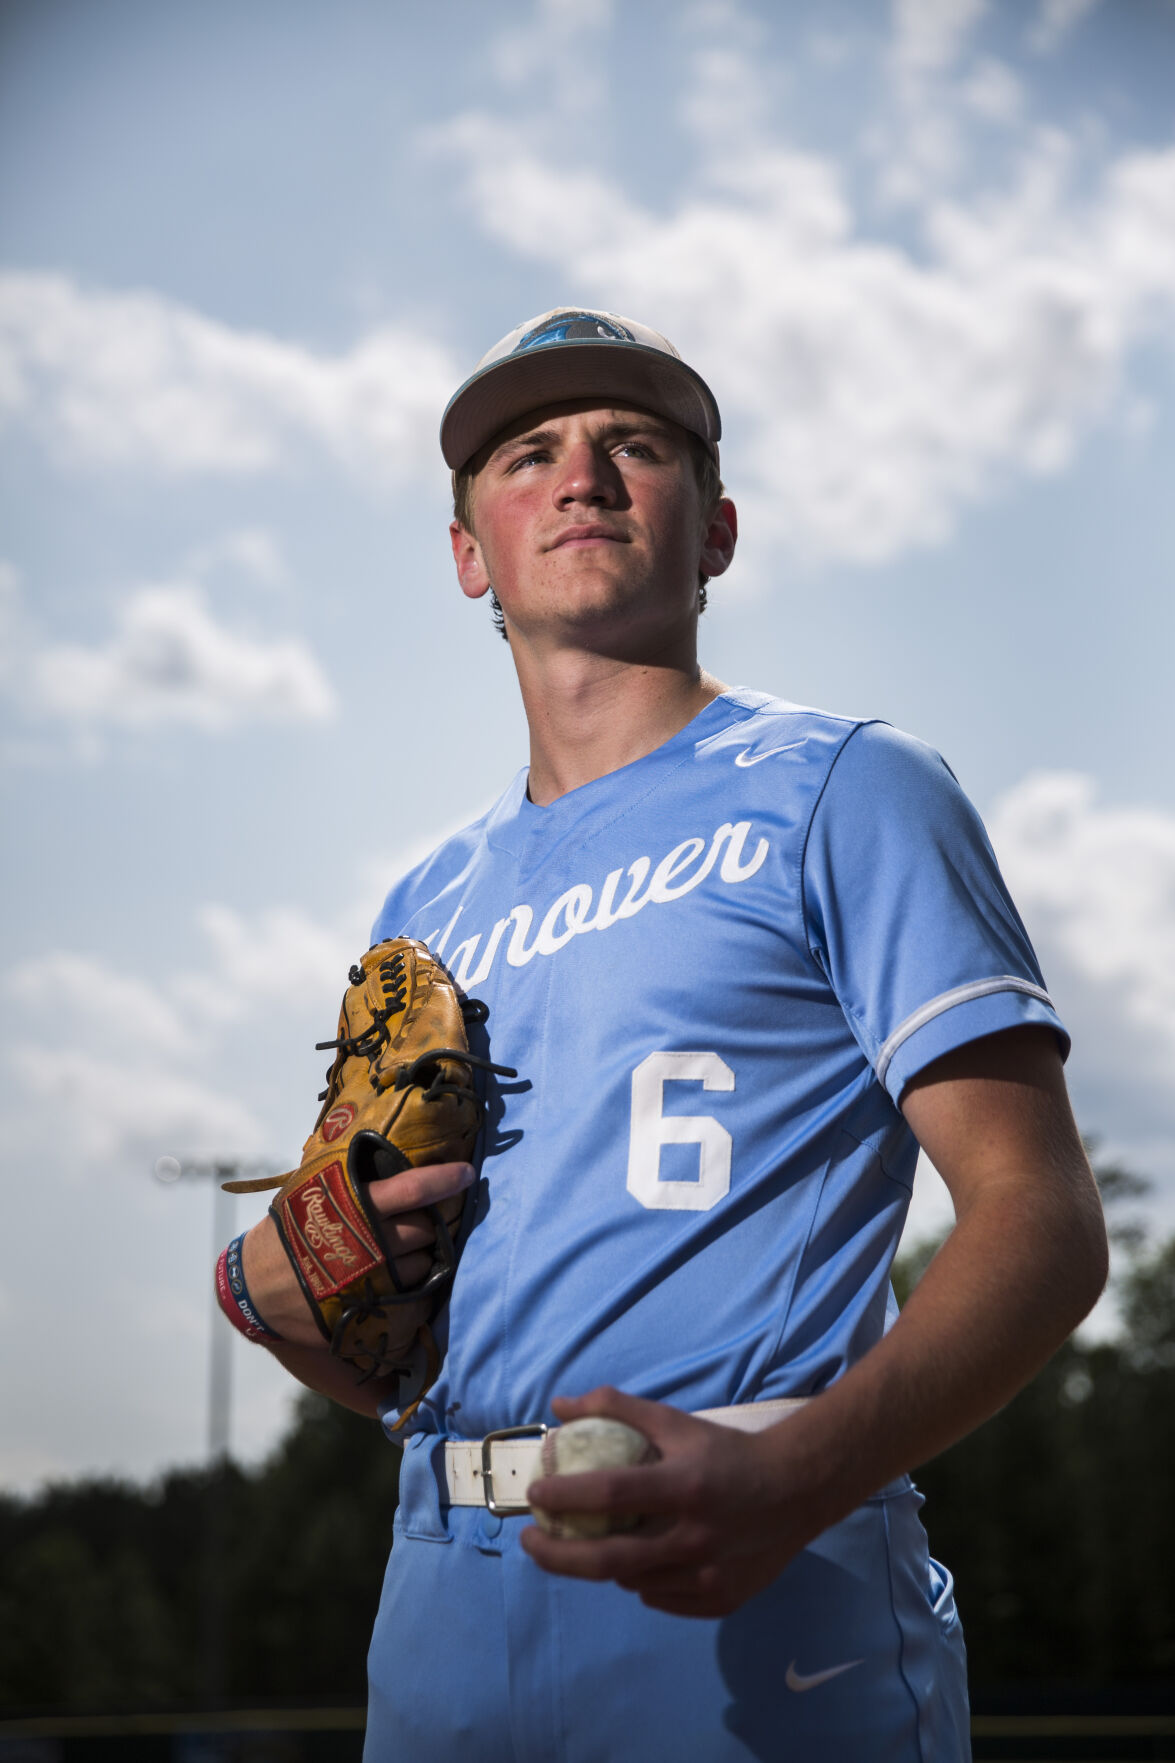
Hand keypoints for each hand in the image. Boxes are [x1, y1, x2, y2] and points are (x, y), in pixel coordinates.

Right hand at [240, 1160, 476, 1349]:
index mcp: (354, 1206)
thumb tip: (386, 1154)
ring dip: (422, 1257)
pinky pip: (413, 1299)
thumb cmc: (288, 1231)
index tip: (467, 1174)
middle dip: (429, 1224)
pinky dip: (416, 1290)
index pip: (412, 1189)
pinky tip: (405, 1281)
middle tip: (422, 1221)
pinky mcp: (370, 1309)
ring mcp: (370, 1278)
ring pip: (421, 1264)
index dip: (444, 1180)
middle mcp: (368, 1242)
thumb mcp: (311, 1193)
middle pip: (424, 1229)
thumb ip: (349, 1181)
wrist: (255, 1287)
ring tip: (405, 1253)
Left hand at [521, 1387, 838, 1618]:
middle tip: (531, 1539)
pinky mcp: (720, 1600)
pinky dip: (639, 1581)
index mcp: (684, 1485)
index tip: (534, 1493)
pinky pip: (659, 1597)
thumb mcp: (676, 1422)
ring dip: (600, 1565)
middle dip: (557, 1555)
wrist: (796, 1490)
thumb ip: (618, 1408)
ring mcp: (708, 1575)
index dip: (565, 1494)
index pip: (611, 1493)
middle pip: (609, 1560)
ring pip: (630, 1581)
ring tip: (587, 1543)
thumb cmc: (727, 1453)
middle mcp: (695, 1536)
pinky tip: (636, 1562)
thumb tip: (559, 1405)